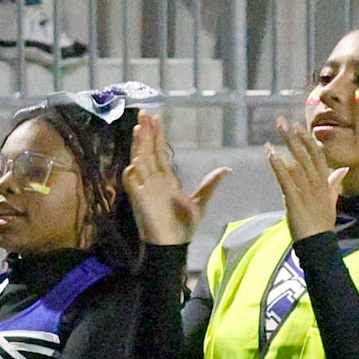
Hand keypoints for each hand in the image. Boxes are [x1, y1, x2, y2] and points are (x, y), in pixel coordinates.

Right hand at [125, 112, 230, 248]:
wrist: (173, 246)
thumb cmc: (183, 227)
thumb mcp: (200, 202)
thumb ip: (210, 184)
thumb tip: (226, 169)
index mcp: (166, 179)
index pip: (159, 151)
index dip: (157, 135)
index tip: (156, 118)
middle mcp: (153, 180)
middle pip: (147, 151)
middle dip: (145, 133)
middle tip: (143, 113)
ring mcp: (145, 189)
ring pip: (139, 161)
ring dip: (138, 146)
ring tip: (138, 128)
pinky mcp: (140, 200)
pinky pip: (133, 183)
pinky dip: (132, 173)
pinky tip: (135, 161)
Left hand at [266, 117, 340, 240]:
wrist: (318, 242)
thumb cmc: (322, 223)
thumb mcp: (332, 200)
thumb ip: (336, 183)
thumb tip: (344, 169)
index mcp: (325, 182)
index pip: (317, 155)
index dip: (307, 140)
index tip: (297, 127)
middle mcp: (317, 183)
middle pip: (305, 155)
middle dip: (293, 137)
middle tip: (282, 122)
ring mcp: (306, 191)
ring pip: (296, 164)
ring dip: (284, 147)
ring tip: (274, 134)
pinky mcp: (294, 200)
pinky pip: (285, 180)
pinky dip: (278, 166)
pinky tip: (270, 154)